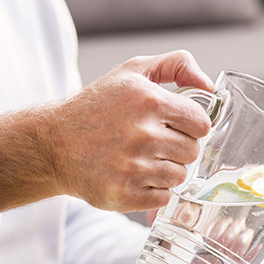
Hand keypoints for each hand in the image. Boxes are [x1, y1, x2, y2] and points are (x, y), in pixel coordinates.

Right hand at [0, 50, 213, 211]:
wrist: (53, 144)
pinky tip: (132, 176)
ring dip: (165, 170)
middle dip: (177, 148)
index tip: (175, 125)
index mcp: (150, 101)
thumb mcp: (133, 72)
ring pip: (179, 176)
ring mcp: (132, 167)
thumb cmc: (98, 106)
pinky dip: (151, 191)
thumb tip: (211, 86)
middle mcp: (142, 134)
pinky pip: (162, 198)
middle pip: (192, 152)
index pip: (201, 124)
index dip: (190, 125)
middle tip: (153, 143)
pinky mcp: (122, 194)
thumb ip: (177, 65)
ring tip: (140, 159)